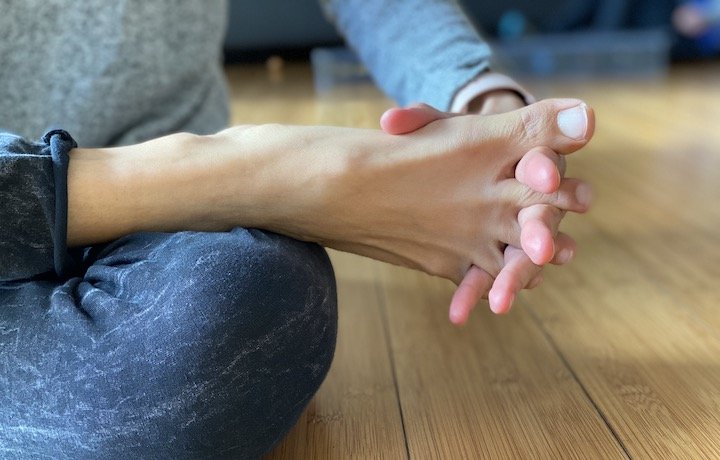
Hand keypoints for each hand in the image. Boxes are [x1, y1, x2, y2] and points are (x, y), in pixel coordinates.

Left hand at [380, 98, 590, 322]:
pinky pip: (496, 272)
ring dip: (516, 275)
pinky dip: (479, 290)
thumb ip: (417, 122)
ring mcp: (520, 229)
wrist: (462, 169)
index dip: (545, 165)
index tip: (541, 175)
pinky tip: (460, 311)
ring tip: (500, 301)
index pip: (544, 156)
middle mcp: (532, 195)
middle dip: (541, 230)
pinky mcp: (501, 253)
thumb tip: (386, 122)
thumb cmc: (456, 142)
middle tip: (541, 249)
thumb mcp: (441, 126)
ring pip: (525, 253)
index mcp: (526, 154)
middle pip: (543, 213)